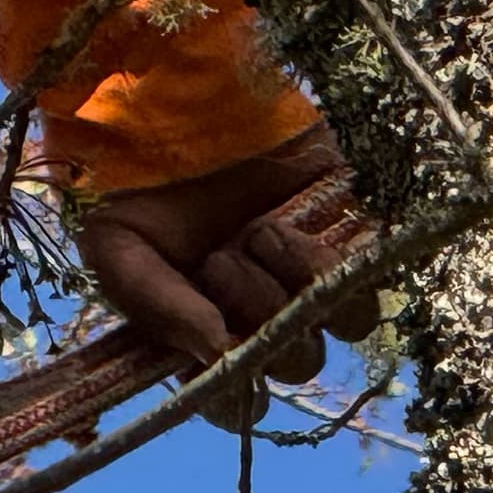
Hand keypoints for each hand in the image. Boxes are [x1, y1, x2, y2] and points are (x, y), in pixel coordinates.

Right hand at [77, 122, 380, 406]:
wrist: (164, 92)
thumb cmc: (132, 178)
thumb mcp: (116, 246)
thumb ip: (154, 306)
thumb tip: (216, 353)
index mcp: (212, 329)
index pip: (239, 400)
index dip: (237, 395)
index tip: (224, 359)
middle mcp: (269, 308)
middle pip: (297, 360)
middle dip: (259, 316)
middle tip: (220, 259)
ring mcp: (313, 267)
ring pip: (346, 320)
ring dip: (301, 286)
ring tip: (261, 231)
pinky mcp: (349, 223)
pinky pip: (375, 267)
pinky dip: (341, 257)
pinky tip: (295, 224)